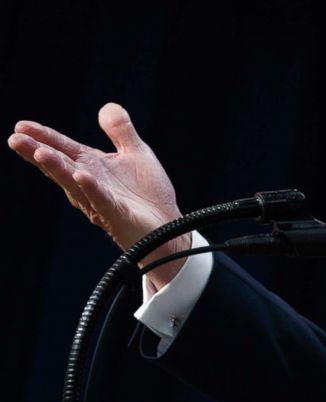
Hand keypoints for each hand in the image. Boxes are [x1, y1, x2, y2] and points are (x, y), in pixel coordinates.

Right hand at [8, 102, 188, 289]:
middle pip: (60, 165)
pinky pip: (102, 200)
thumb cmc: (148, 195)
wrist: (167, 228)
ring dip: (57, 168)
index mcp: (91, 166)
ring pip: (74, 183)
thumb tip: (107, 106)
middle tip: (15, 139)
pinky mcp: (117, 215)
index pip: (63, 148)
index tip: (21, 125)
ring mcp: (100, 200)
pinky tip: (81, 176)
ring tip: (40, 153)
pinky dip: (91, 188)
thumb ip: (121, 131)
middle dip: (37, 152)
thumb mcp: (136, 154)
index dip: (43, 136)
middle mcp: (89, 183)